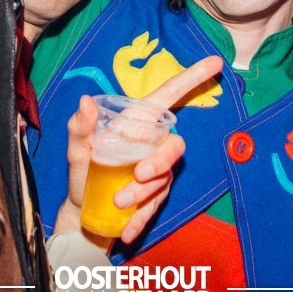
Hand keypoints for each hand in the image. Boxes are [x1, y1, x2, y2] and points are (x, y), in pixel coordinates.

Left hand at [55, 56, 224, 245]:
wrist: (82, 210)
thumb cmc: (83, 170)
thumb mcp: (76, 148)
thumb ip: (80, 126)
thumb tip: (86, 100)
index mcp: (137, 122)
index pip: (170, 95)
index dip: (193, 77)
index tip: (215, 62)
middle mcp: (152, 142)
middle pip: (174, 145)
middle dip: (160, 161)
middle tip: (138, 175)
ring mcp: (157, 170)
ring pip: (164, 178)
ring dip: (143, 194)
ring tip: (118, 204)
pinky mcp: (156, 196)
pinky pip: (157, 204)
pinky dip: (142, 217)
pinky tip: (127, 230)